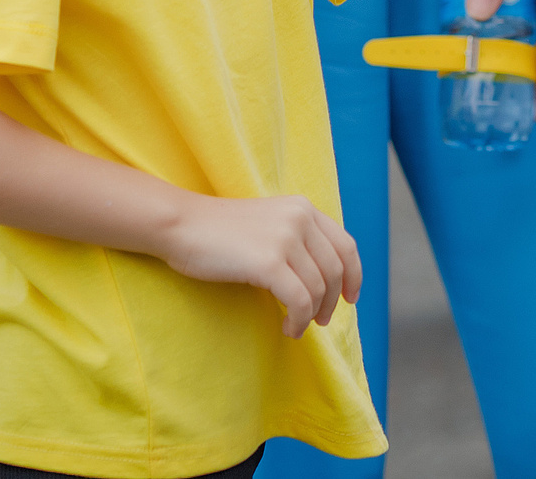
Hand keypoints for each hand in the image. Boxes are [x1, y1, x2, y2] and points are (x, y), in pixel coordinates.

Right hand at [158, 193, 361, 339]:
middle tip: (320, 321)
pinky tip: (288, 329)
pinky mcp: (269, 262)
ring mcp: (285, 239)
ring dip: (312, 315)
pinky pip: (300, 302)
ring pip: (319, 289)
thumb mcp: (268, 223)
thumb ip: (296, 238)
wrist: (182, 225)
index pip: (345, 245)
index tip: (350, 298)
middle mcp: (299, 218)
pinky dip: (299, 321)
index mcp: (302, 207)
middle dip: (333, 302)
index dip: (354, 276)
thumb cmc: (220, 231)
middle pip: (336, 271)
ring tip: (296, 326)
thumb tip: (325, 278)